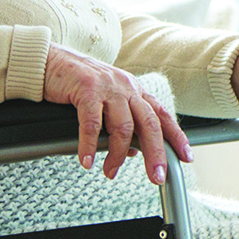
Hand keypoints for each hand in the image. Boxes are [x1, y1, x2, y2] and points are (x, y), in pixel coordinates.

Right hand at [42, 45, 192, 182]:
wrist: (52, 61)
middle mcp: (127, 88)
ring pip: (122, 127)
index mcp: (135, 91)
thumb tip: (132, 152)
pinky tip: (86, 161)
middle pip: (149, 124)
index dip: (176, 136)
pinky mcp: (87, 89)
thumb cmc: (79, 84)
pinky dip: (90, 146)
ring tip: (110, 172)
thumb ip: (122, 125)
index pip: (163, 115)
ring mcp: (108, 88)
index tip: (187, 156)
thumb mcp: (107, 103)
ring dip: (117, 155)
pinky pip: (92, 124)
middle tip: (157, 176)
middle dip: (155, 153)